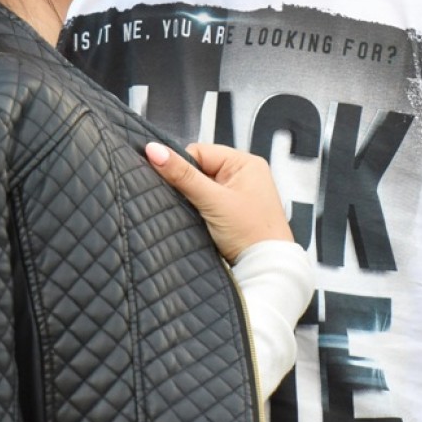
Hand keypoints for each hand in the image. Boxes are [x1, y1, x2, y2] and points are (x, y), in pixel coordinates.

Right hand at [145, 141, 292, 262]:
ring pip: (202, 188)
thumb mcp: (212, 201)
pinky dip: (200, 212)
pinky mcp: (233, 213)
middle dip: (189, 187)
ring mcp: (239, 195)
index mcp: (245, 162)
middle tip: (188, 203)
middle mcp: (244, 175)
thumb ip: (182, 175)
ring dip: (194, 201)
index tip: (172, 184)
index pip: (199, 152)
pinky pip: (207, 203)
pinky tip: (201, 223)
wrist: (267, 272)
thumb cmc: (251, 234)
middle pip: (199, 170)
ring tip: (196, 215)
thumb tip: (154, 150)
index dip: (182, 167)